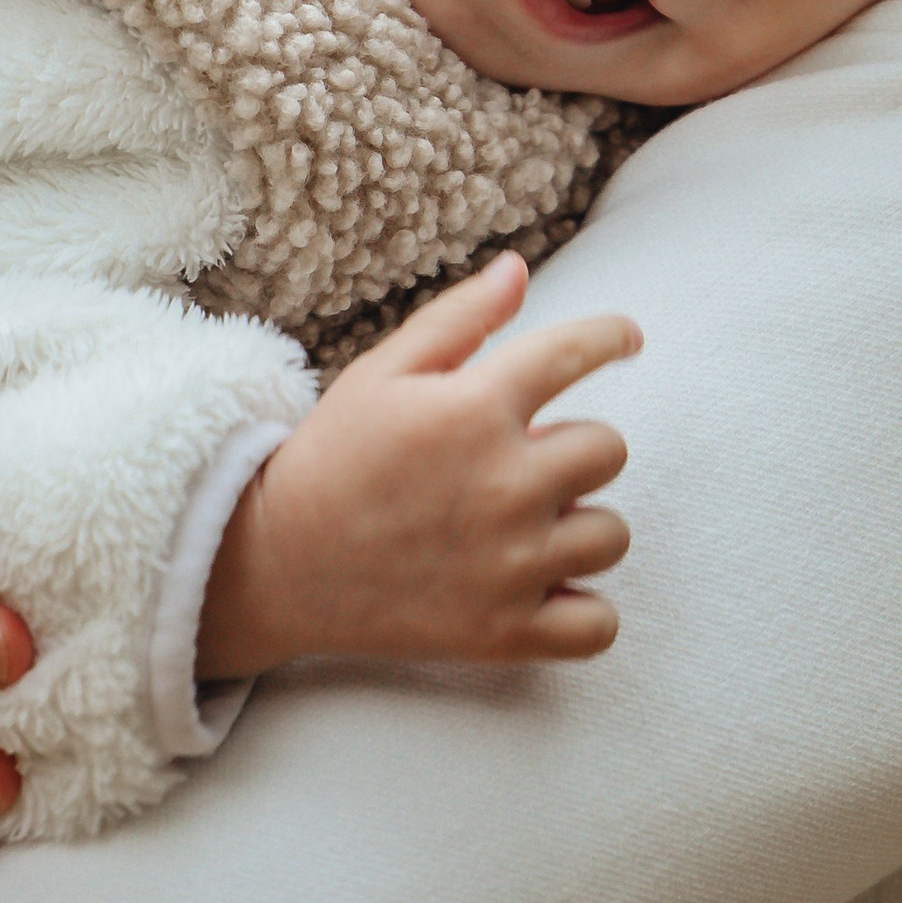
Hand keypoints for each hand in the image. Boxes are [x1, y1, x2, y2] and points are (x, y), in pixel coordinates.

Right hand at [199, 253, 636, 677]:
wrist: (275, 566)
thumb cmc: (331, 458)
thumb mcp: (382, 372)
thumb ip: (459, 318)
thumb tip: (519, 269)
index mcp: (474, 409)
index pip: (577, 354)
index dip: (612, 338)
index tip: (626, 339)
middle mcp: (505, 485)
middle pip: (609, 450)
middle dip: (574, 447)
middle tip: (524, 459)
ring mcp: (510, 566)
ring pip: (610, 535)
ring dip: (579, 525)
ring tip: (528, 525)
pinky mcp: (504, 633)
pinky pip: (598, 625)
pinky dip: (584, 610)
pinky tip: (548, 588)